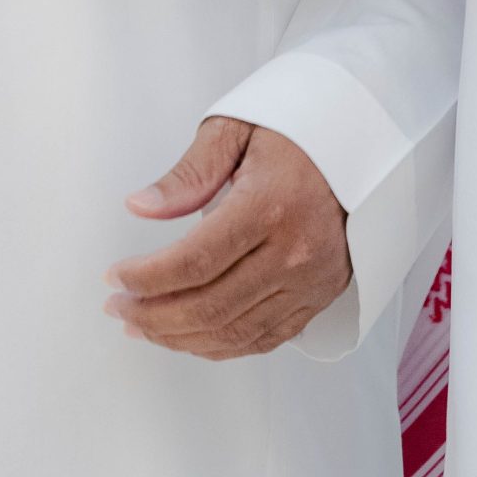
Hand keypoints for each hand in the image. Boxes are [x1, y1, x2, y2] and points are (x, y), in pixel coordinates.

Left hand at [104, 116, 351, 358]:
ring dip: (179, 337)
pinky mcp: (319, 297)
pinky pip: (264, 339)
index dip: (147, 278)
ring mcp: (310, 282)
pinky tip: (186, 337)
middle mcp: (294, 252)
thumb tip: (140, 207)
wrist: (362, 146)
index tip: (114, 278)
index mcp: (269, 206)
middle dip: (152, 314)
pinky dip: (219, 346)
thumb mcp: (235, 129)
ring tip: (140, 326)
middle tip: (117, 308)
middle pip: (211, 306)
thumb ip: (187, 174)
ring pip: (234, 332)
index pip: (195, 262)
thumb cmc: (296, 132)